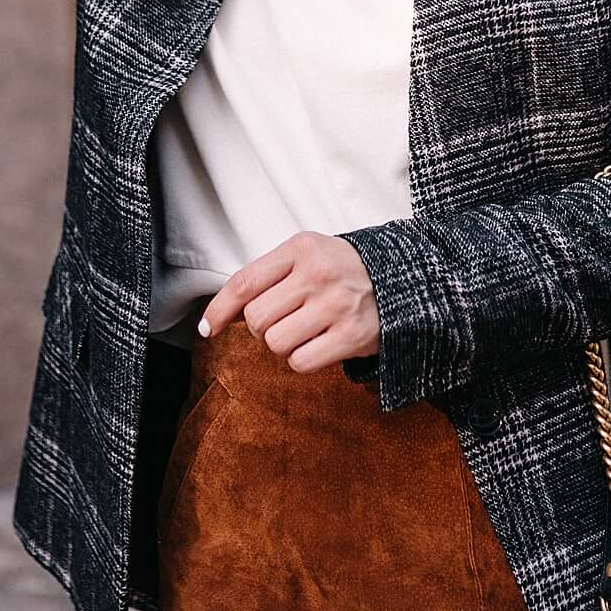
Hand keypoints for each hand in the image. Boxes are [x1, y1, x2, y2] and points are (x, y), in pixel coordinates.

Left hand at [198, 230, 379, 372]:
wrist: (403, 280)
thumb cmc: (344, 271)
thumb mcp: (309, 255)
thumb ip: (270, 277)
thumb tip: (226, 313)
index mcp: (301, 248)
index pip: (244, 282)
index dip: (218, 309)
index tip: (207, 328)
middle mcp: (317, 274)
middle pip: (257, 319)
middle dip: (262, 328)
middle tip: (286, 320)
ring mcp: (336, 305)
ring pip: (275, 343)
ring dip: (285, 344)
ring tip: (307, 330)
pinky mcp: (351, 336)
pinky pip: (300, 362)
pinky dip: (303, 360)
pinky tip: (320, 344)